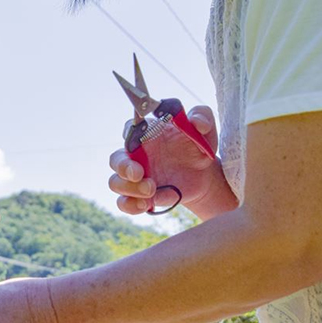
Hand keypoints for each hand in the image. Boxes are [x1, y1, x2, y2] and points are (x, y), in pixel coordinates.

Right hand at [109, 105, 223, 214]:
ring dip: (128, 188)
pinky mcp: (140, 196)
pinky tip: (148, 204)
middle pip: (115, 159)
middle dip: (123, 167)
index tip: (139, 141)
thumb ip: (203, 117)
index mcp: (147, 135)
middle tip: (140, 173)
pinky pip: (125, 203)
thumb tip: (197, 121)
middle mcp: (136, 155)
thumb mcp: (206, 130)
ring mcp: (136, 177)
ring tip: (151, 190)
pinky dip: (132, 205)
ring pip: (115, 183)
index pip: (128, 129)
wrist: (204, 176)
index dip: (128, 134)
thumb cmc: (199, 148)